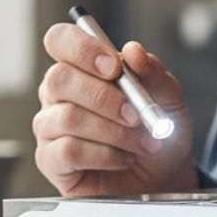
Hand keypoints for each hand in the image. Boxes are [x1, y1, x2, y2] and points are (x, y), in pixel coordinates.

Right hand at [33, 23, 196, 197]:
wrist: (162, 175)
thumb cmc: (156, 130)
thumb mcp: (167, 96)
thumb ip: (152, 71)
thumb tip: (133, 51)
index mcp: (80, 67)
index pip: (60, 40)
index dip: (83, 48)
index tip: (115, 67)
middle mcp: (58, 93)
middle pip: (59, 78)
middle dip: (104, 97)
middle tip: (136, 114)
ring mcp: (50, 126)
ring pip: (69, 118)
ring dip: (114, 132)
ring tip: (142, 142)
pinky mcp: (50, 160)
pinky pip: (69, 150)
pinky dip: (105, 155)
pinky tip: (123, 158)